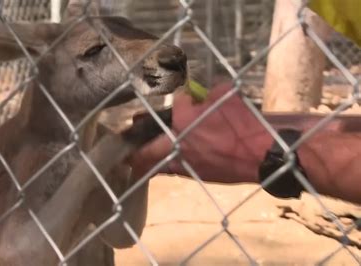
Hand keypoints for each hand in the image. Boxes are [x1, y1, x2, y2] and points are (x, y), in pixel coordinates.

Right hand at [130, 82, 272, 182]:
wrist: (266, 151)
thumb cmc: (231, 166)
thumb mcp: (197, 171)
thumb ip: (172, 166)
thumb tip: (151, 168)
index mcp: (177, 141)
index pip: (148, 145)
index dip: (136, 149)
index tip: (129, 152)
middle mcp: (183, 117)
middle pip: (170, 112)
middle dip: (169, 118)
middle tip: (174, 125)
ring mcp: (202, 100)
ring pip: (193, 100)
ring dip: (199, 109)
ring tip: (217, 121)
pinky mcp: (220, 89)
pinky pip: (214, 94)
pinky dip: (219, 102)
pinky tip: (230, 113)